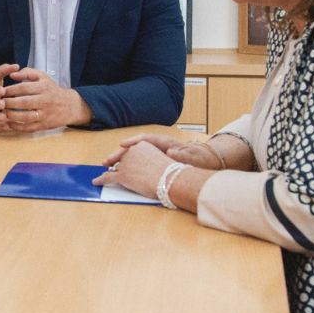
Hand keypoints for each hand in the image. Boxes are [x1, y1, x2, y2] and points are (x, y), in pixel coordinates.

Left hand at [0, 68, 89, 131]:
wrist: (70, 106)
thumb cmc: (51, 89)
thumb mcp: (43, 77)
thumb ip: (27, 73)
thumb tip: (12, 75)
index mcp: (43, 87)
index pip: (23, 88)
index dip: (10, 90)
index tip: (1, 91)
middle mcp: (45, 101)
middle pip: (23, 102)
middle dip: (8, 103)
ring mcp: (45, 114)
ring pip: (25, 116)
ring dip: (11, 115)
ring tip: (3, 112)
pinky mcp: (44, 125)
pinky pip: (29, 127)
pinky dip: (18, 127)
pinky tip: (10, 123)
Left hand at [92, 140, 173, 198]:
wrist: (170, 179)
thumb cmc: (169, 172)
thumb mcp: (158, 158)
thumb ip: (149, 159)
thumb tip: (145, 165)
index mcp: (141, 145)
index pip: (129, 150)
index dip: (123, 156)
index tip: (118, 158)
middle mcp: (131, 152)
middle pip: (121, 159)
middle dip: (116, 164)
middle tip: (106, 164)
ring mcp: (125, 164)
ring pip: (114, 169)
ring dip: (108, 172)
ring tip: (101, 176)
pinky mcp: (122, 175)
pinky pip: (108, 177)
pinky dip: (101, 180)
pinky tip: (96, 182)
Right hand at [100, 133, 224, 170]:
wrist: (206, 162)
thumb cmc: (200, 159)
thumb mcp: (193, 158)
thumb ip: (182, 154)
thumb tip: (171, 152)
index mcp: (166, 143)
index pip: (146, 138)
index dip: (132, 141)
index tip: (122, 145)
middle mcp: (158, 147)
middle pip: (135, 147)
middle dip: (120, 153)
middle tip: (107, 161)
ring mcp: (156, 154)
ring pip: (134, 155)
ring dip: (121, 160)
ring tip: (109, 167)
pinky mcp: (156, 162)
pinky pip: (138, 163)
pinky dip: (128, 166)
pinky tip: (121, 173)